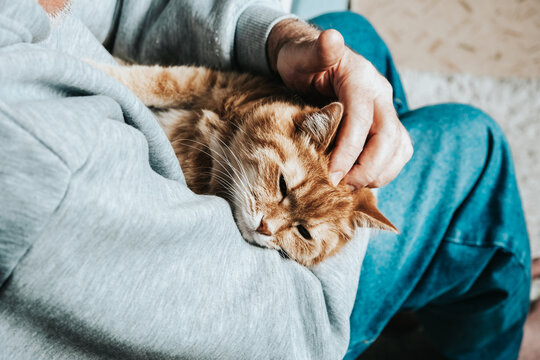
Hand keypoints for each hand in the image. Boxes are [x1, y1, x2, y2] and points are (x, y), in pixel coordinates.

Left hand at [267, 20, 412, 187]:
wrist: (310, 64)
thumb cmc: (301, 63)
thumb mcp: (300, 55)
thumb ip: (316, 51)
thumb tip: (332, 39)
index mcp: (360, 78)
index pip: (362, 119)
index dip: (349, 151)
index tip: (332, 175)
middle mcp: (380, 95)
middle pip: (389, 138)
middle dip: (366, 168)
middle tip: (339, 185)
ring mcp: (386, 110)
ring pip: (399, 149)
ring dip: (377, 173)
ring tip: (347, 185)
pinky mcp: (386, 125)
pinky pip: (397, 153)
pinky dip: (382, 171)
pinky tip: (358, 179)